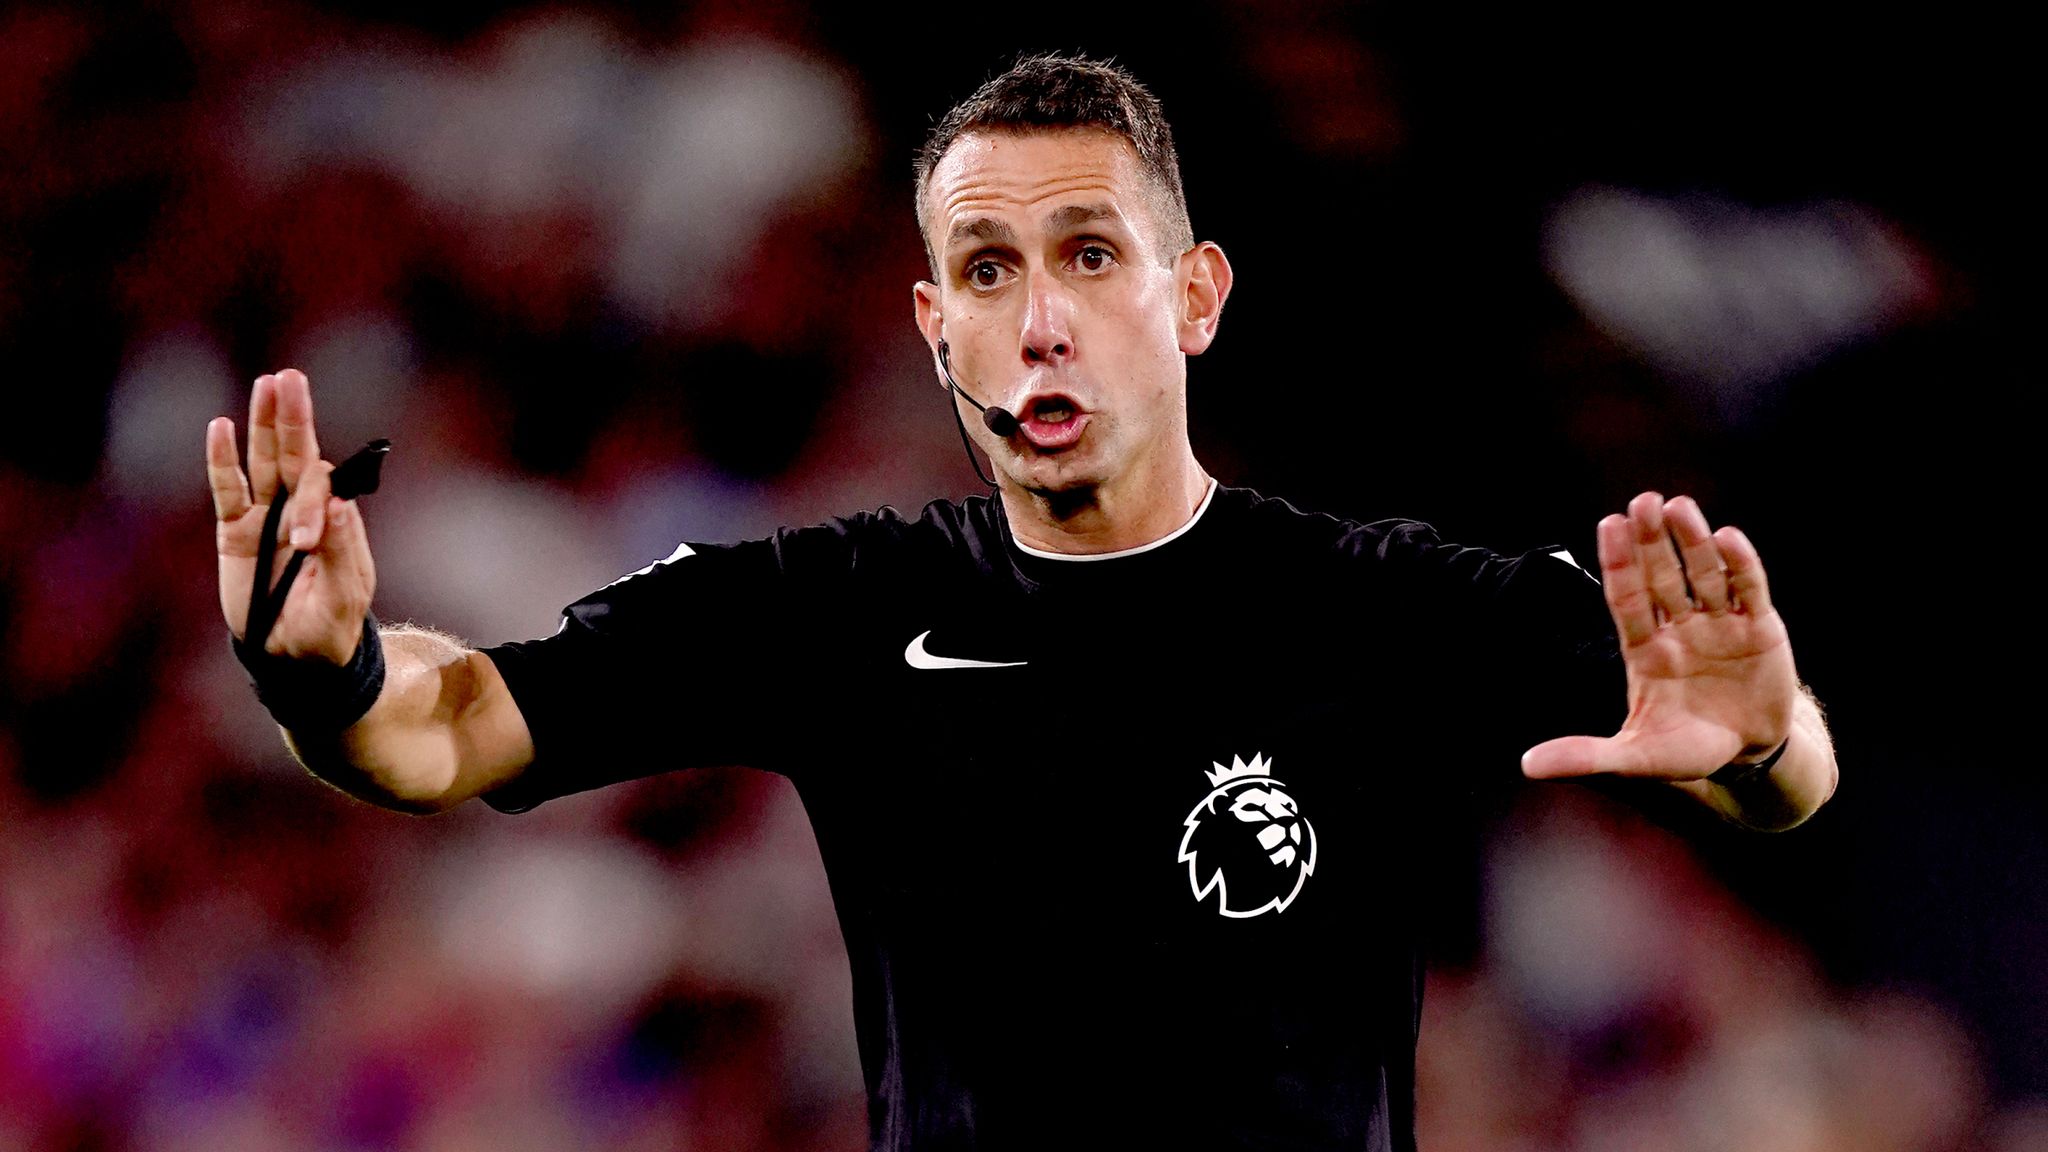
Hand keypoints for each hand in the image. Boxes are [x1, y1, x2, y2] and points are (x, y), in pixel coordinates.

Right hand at [208, 369, 375, 665]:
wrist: (294, 659)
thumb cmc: (328, 630)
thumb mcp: (342, 599)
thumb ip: (342, 554)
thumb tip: (342, 506)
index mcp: (335, 523)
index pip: (323, 490)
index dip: (313, 505)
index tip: (303, 542)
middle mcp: (302, 512)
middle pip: (297, 455)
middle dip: (294, 418)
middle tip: (291, 377)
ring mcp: (267, 518)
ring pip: (264, 462)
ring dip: (264, 425)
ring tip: (267, 384)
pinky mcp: (235, 532)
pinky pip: (227, 491)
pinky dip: (222, 461)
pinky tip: (220, 427)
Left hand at [1522, 492, 1798, 781]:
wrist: (1749, 754)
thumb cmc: (1686, 749)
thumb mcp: (1635, 757)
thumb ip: (1586, 756)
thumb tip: (1527, 766)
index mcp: (1645, 650)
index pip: (1627, 599)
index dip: (1619, 564)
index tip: (1608, 524)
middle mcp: (1680, 628)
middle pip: (1662, 576)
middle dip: (1652, 541)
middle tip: (1642, 501)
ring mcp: (1720, 624)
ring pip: (1704, 574)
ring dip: (1693, 541)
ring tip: (1679, 507)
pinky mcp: (1760, 628)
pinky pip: (1749, 589)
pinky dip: (1741, 565)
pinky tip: (1728, 537)